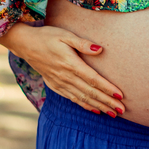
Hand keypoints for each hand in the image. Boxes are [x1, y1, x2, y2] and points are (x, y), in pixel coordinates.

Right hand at [6, 24, 124, 115]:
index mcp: (71, 64)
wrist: (26, 44)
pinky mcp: (55, 86)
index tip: (120, 96)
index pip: (93, 79)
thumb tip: (100, 49)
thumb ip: (83, 43)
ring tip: (113, 113)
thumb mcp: (65, 35)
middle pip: (90, 92)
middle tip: (122, 109)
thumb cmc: (48, 36)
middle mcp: (66, 76)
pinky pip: (72, 99)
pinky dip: (84, 105)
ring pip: (82, 98)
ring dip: (99, 106)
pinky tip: (95, 110)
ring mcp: (60, 83)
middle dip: (107, 101)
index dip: (107, 88)